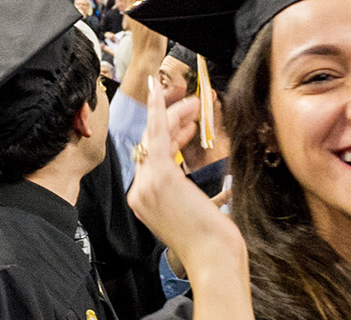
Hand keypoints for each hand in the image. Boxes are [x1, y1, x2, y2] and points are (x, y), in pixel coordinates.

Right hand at [126, 79, 235, 255]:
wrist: (212, 257)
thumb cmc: (210, 243)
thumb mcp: (191, 215)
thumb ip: (182, 196)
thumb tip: (186, 185)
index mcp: (143, 203)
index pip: (150, 162)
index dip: (169, 140)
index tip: (185, 128)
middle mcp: (138, 193)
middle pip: (149, 147)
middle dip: (170, 123)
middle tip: (192, 107)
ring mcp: (146, 185)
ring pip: (154, 138)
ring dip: (173, 115)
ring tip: (194, 103)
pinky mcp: (159, 176)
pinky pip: (155, 135)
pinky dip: (157, 111)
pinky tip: (159, 92)